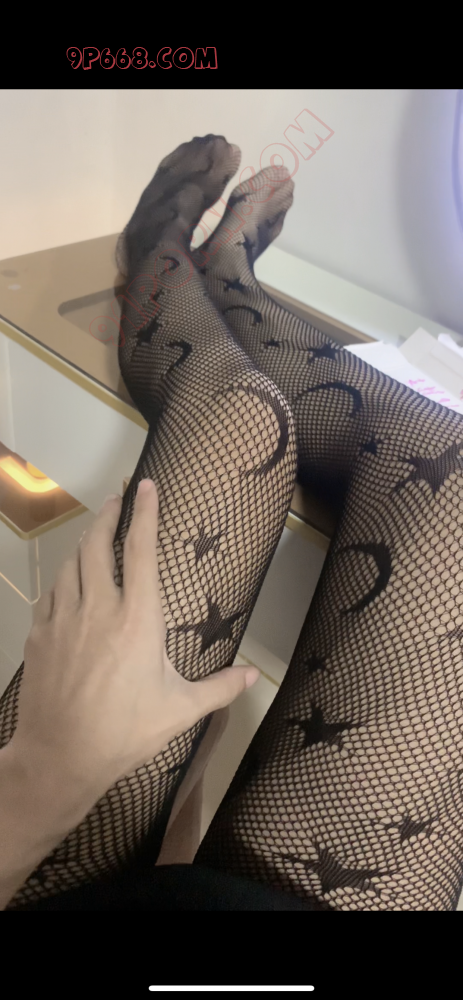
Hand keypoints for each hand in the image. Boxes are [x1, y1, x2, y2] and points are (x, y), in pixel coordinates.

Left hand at [8, 479, 258, 820]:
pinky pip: (52, 593)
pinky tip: (70, 581)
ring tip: (95, 532)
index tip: (147, 485)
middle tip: (117, 497)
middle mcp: (98, 608)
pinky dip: (64, 577)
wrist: (61, 757)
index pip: (140, 550)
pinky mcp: (40, 635)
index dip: (144, 512)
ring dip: (84, 541)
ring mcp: (64, 619)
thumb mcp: (181, 711)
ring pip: (71, 563)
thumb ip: (221, 688)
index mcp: (137, 619)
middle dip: (108, 514)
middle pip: (97, 544)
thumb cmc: (125, 732)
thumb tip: (256, 674)